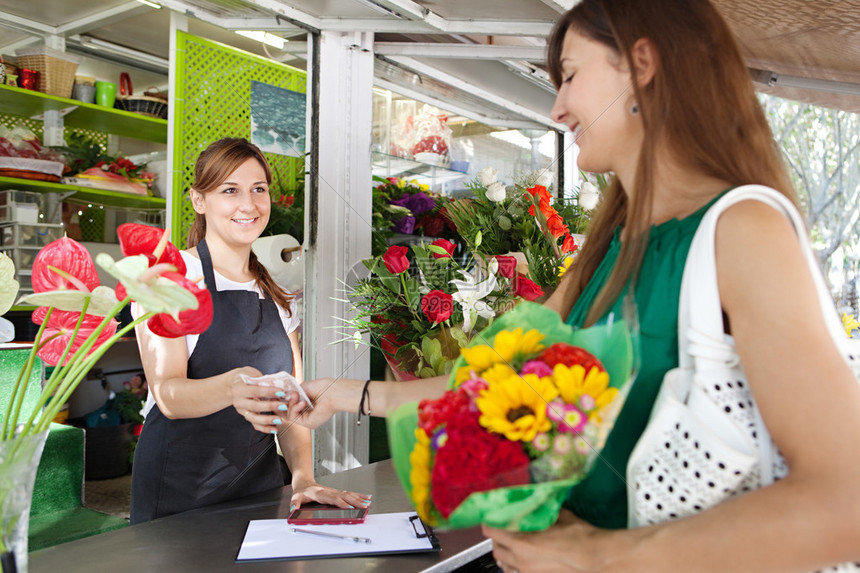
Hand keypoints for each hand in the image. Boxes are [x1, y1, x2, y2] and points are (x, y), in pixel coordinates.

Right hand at [230, 366, 288, 433]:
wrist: (233, 385)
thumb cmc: (247, 378)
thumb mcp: (253, 375)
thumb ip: (263, 381)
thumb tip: (280, 384)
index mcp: (239, 389)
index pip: (255, 391)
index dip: (268, 392)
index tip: (282, 392)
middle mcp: (238, 401)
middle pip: (254, 406)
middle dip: (270, 407)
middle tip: (284, 406)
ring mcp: (241, 411)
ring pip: (254, 418)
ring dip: (268, 420)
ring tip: (280, 420)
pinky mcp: (246, 417)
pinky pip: (255, 425)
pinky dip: (265, 428)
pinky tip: (275, 430)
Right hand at [283, 377, 337, 428]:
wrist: (332, 391)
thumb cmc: (322, 388)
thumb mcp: (301, 388)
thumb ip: (290, 394)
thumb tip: (280, 397)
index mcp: (304, 405)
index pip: (288, 407)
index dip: (281, 402)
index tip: (275, 396)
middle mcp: (305, 413)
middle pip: (286, 413)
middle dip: (284, 403)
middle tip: (284, 394)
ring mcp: (307, 419)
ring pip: (288, 415)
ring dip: (291, 404)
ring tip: (296, 395)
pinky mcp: (308, 424)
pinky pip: (294, 418)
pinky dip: (295, 408)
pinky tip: (302, 402)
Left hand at [290, 480, 371, 510]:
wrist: (304, 481)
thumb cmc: (301, 491)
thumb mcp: (295, 496)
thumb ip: (295, 503)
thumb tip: (293, 509)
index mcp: (320, 493)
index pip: (333, 498)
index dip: (341, 503)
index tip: (349, 508)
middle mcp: (329, 491)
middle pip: (344, 496)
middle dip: (355, 501)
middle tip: (363, 506)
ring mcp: (334, 491)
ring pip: (348, 494)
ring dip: (359, 498)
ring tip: (368, 502)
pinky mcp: (337, 492)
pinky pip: (349, 493)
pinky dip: (358, 495)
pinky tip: (366, 497)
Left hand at [482, 510, 621, 572]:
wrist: (597, 559)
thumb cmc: (580, 539)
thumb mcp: (558, 516)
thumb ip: (541, 511)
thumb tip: (537, 503)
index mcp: (522, 543)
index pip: (491, 532)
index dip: (490, 523)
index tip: (491, 518)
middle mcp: (521, 561)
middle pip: (495, 550)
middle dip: (497, 539)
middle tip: (504, 530)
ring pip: (505, 565)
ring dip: (506, 555)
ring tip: (514, 546)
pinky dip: (517, 567)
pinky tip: (525, 560)